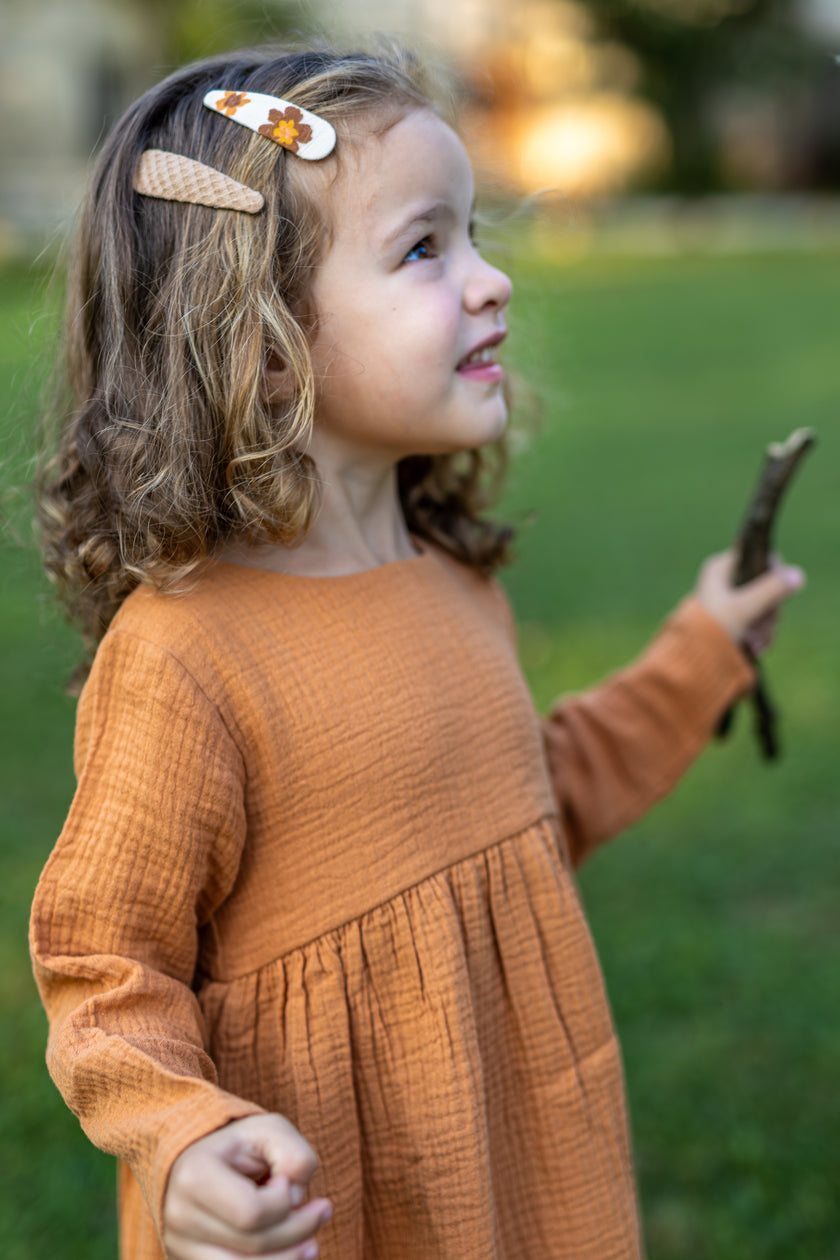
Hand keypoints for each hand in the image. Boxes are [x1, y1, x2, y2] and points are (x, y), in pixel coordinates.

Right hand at [163, 1114, 331, 1258]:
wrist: (197, 1159)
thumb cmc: (239, 1143)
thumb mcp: (270, 1130)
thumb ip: (295, 1155)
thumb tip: (297, 1198)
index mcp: (194, 1177)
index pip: (251, 1212)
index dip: (283, 1201)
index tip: (286, 1180)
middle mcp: (180, 1219)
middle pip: (252, 1246)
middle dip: (298, 1230)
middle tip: (323, 1210)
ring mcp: (181, 1248)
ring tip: (313, 1244)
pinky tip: (294, 1257)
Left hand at [693, 549, 803, 653]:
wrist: (689, 661)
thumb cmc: (710, 630)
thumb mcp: (744, 608)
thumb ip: (772, 590)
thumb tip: (797, 575)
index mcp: (720, 568)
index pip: (760, 559)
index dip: (774, 577)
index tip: (776, 598)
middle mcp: (723, 580)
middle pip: (766, 586)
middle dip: (769, 612)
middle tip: (761, 630)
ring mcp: (727, 600)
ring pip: (763, 605)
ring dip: (764, 627)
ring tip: (756, 645)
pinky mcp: (731, 619)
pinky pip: (755, 621)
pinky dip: (759, 634)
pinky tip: (756, 649)